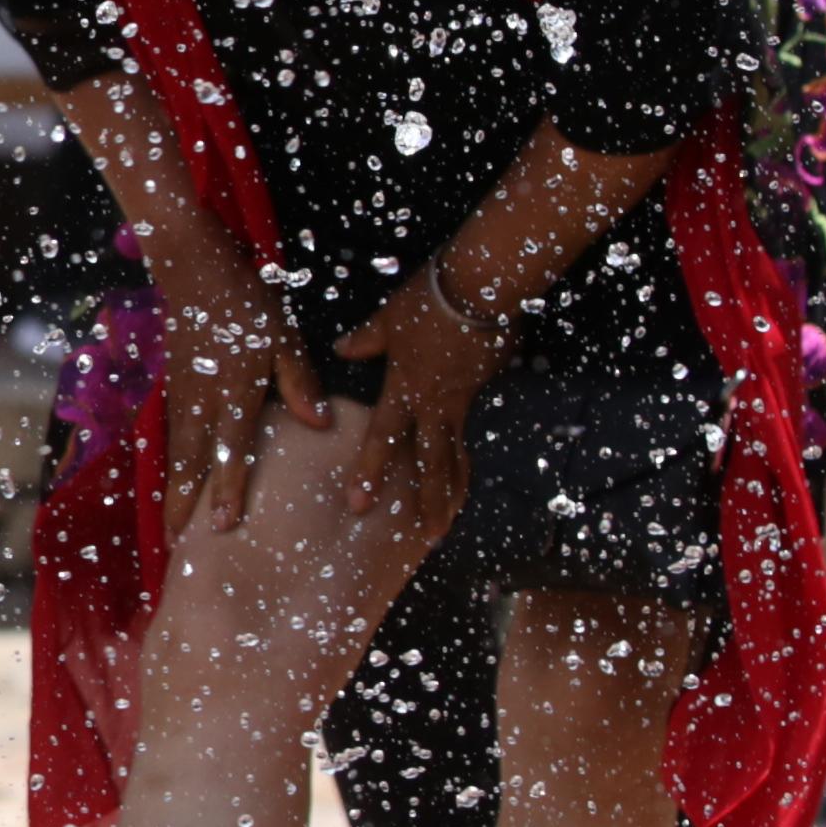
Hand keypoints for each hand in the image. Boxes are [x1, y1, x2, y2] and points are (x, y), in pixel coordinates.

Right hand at [153, 225, 324, 540]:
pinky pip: (170, 437)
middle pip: (193, 461)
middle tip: (180, 544)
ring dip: (173, 490)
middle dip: (186, 504)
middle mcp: (203, 399)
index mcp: (235, 387)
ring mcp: (182, 395)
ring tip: (171, 526)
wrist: (193, 269)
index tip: (222, 524)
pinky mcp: (172, 389)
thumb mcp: (283, 335)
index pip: (231, 448)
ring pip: (176, 453)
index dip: (227, 487)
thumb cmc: (246, 302)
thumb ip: (298, 381)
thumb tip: (319, 423)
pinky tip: (172, 484)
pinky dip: (169, 465)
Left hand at [329, 270, 498, 527]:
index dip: (372, 472)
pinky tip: (462, 480)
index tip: (360, 505)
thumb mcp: (389, 319)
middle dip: (429, 502)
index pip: (385, 439)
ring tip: (447, 523)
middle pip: (431, 462)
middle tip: (427, 538)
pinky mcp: (479, 393)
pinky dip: (463, 463)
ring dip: (452, 492)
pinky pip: (467, 436)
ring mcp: (461, 402)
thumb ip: (366, 340)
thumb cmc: (430, 300)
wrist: (484, 288)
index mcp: (407, 389)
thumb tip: (342, 350)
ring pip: (455, 456)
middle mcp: (435, 405)